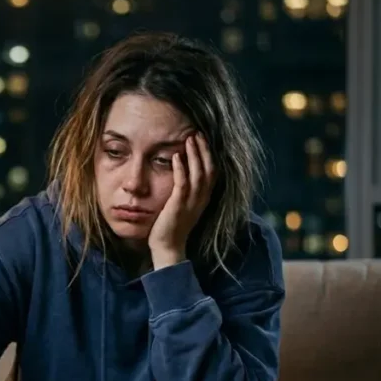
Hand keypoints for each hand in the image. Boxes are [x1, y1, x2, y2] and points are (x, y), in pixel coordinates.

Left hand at [148, 133, 214, 268]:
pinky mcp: (178, 206)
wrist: (168, 247)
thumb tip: (182, 171)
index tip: (203, 139)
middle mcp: (201, 199)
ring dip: (194, 155)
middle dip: (203, 150)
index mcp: (204, 198)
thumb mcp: (185, 205)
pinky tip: (175, 156)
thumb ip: (187, 190)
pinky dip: (180, 169)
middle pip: (208, 169)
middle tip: (197, 133)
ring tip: (189, 139)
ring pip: (198, 174)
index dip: (209, 154)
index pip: (212, 171)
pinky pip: (182, 184)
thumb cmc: (173, 225)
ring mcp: (191, 202)